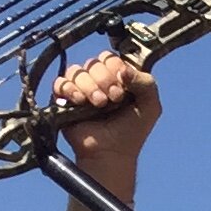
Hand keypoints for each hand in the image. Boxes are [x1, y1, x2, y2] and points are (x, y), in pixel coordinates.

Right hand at [53, 52, 159, 195]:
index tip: (123, 86)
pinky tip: (80, 102)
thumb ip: (145, 81)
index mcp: (117, 78)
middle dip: (104, 79)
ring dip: (89, 86)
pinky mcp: (64, 99)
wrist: (111, 152)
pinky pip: (60, 82)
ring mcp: (80, 89)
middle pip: (94, 62)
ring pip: (77, 71)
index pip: (110, 57)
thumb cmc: (131, 132)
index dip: (116, 68)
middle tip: (113, 98)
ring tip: (99, 105)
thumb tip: (123, 68)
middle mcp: (98, 81)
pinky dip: (70, 89)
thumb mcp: (150, 105)